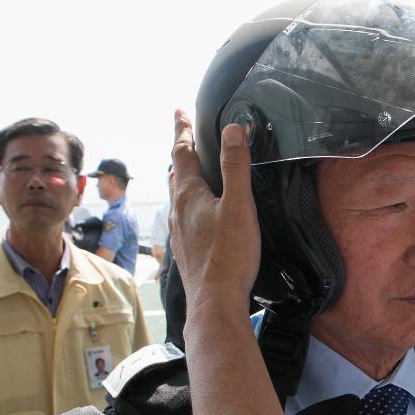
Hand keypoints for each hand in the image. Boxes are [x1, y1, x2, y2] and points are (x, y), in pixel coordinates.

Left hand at [170, 111, 259, 314]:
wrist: (214, 302)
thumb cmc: (228, 256)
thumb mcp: (239, 205)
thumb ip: (236, 166)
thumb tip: (232, 130)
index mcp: (189, 195)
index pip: (182, 153)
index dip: (182, 130)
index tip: (179, 112)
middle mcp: (178, 210)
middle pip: (175, 173)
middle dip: (180, 152)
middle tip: (183, 137)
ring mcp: (179, 232)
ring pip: (177, 196)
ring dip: (182, 179)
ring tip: (188, 171)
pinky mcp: (185, 249)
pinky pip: (183, 216)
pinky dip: (188, 203)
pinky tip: (196, 214)